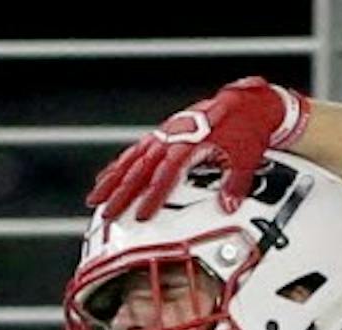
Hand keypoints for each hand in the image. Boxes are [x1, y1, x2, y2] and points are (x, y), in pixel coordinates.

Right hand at [90, 77, 311, 221]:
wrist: (246, 103)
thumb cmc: (247, 129)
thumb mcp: (247, 157)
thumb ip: (235, 183)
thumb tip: (228, 206)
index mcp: (190, 141)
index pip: (166, 173)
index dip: (153, 195)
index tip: (141, 215)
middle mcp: (173, 136)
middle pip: (142, 167)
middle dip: (122, 193)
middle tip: (107, 213)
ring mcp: (165, 134)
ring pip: (132, 158)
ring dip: (112, 179)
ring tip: (95, 198)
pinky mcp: (164, 134)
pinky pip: (136, 150)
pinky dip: (119, 164)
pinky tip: (106, 177)